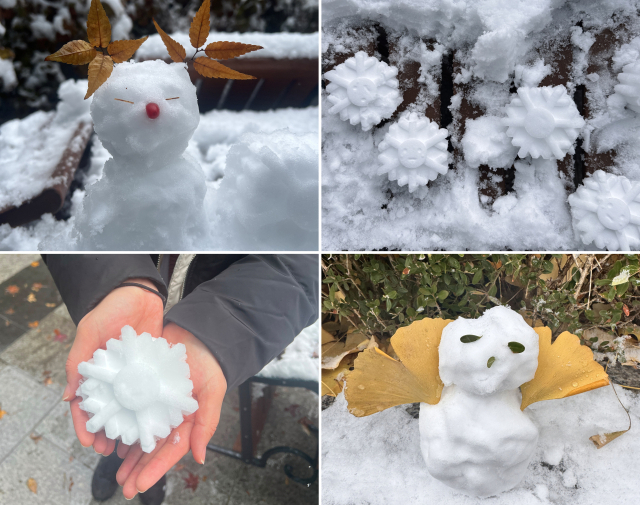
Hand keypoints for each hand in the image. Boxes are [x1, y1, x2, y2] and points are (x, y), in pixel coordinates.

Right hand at [63, 278, 164, 456]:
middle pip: (108, 410)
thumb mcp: (90, 333)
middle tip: (109, 451)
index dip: (84, 424)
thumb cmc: (110, 309)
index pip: (85, 403)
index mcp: (93, 370)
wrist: (140, 292)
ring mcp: (133, 373)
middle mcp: (112, 375)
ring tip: (130, 444)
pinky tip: (152, 422)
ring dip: (127, 424)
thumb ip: (79, 363)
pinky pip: (149, 392)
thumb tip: (67, 397)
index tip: (88, 442)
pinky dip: (148, 408)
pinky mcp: (151, 368)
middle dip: (107, 431)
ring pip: (129, 406)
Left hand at [115, 323, 226, 499]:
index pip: (171, 450)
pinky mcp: (142, 390)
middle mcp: (171, 416)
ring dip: (129, 454)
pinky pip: (130, 412)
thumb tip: (199, 458)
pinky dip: (123, 427)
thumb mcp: (213, 390)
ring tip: (116, 470)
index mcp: (188, 419)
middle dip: (139, 468)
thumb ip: (207, 423)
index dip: (156, 468)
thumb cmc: (209, 361)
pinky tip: (113, 439)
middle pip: (153, 448)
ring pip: (140, 434)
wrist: (196, 332)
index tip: (139, 485)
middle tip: (123, 485)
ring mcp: (156, 404)